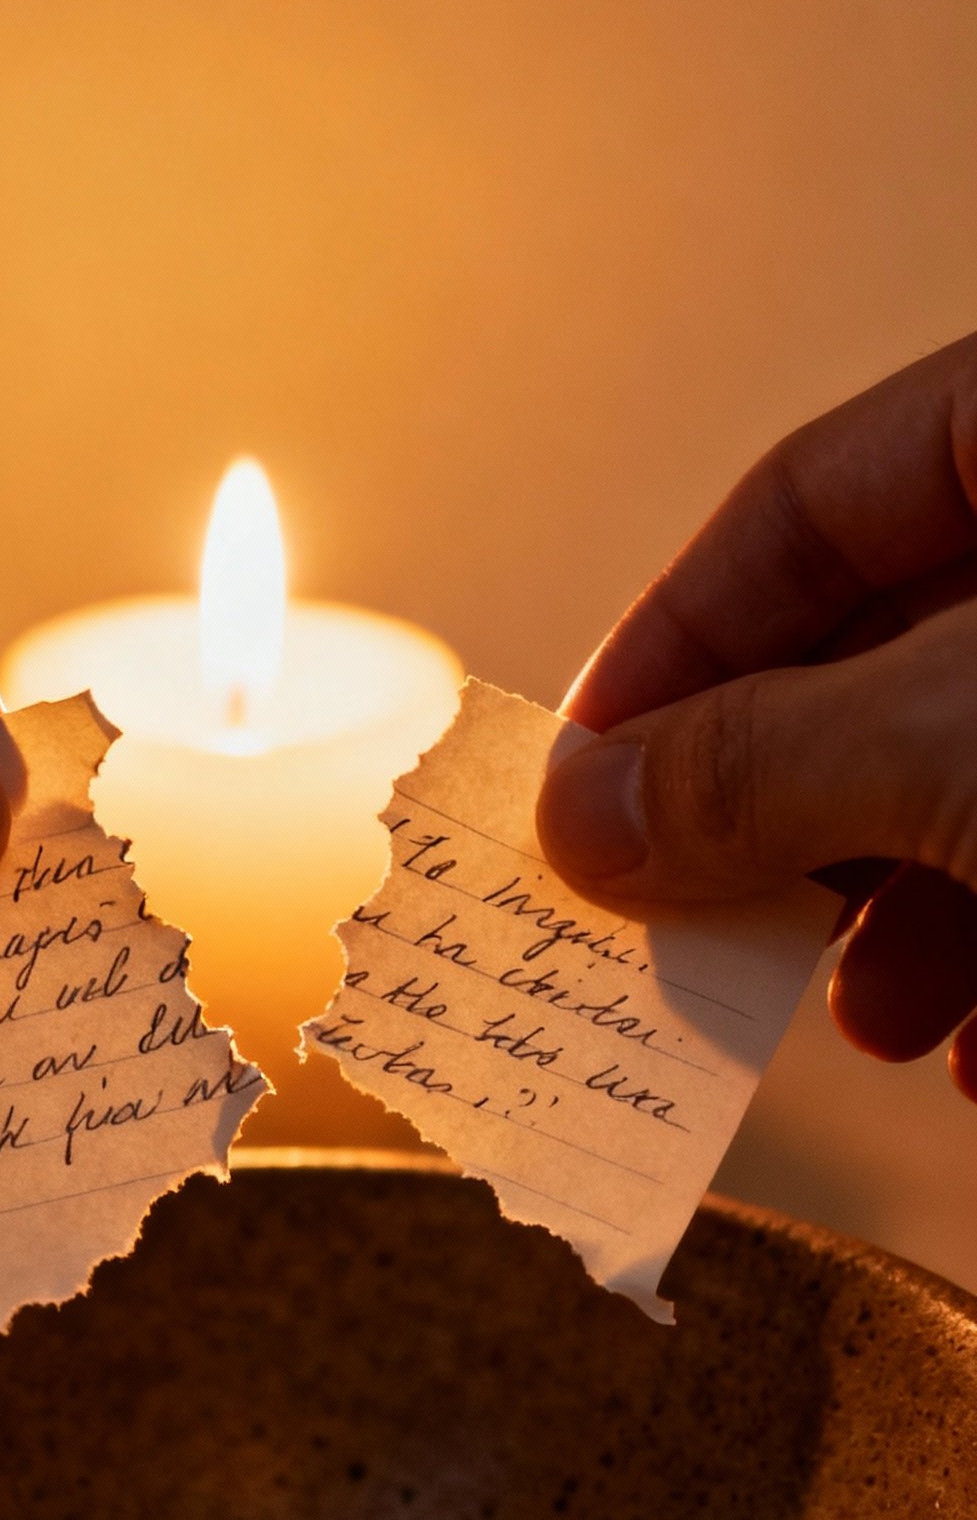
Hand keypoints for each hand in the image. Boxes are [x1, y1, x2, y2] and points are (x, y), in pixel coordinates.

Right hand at [536, 336, 976, 1100]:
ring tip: (863, 1021)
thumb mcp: (960, 740)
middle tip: (688, 923)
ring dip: (901, 916)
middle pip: (886, 652)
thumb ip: (761, 766)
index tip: (581, 789)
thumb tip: (581, 812)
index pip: (809, 498)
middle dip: (787, 816)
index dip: (673, 645)